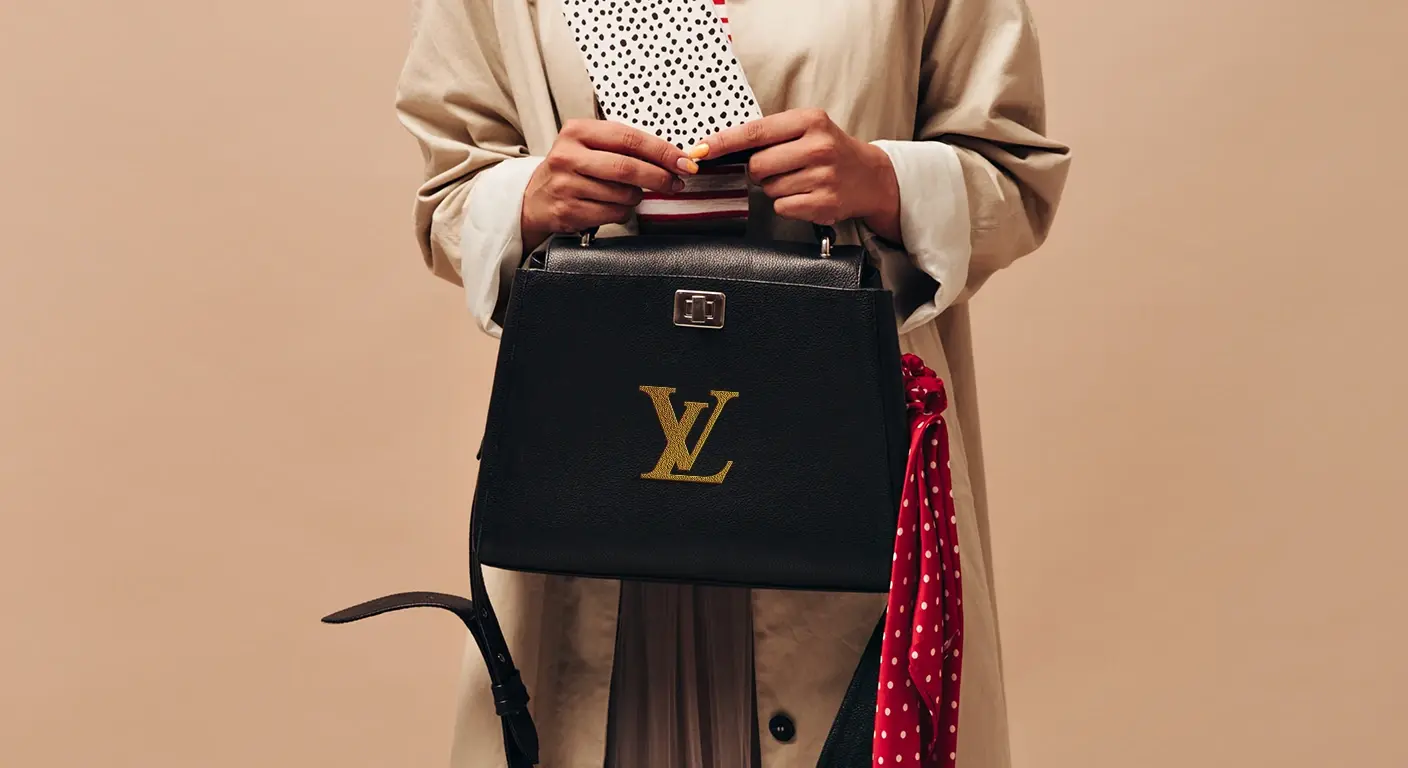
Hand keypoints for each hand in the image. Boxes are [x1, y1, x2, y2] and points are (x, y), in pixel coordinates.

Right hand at [521, 120, 694, 252]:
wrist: (534, 199)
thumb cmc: (570, 171)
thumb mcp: (589, 146)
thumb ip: (623, 147)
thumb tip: (671, 158)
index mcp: (577, 131)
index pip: (630, 138)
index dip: (662, 151)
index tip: (684, 161)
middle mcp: (568, 156)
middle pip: (627, 167)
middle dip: (659, 177)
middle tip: (675, 183)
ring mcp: (566, 184)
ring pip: (623, 194)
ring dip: (636, 198)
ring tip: (629, 194)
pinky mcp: (568, 210)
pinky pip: (613, 213)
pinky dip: (622, 212)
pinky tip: (612, 206)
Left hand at [692, 109, 901, 240]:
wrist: (870, 176)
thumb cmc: (830, 150)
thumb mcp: (807, 128)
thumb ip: (771, 133)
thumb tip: (721, 146)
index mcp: (810, 120)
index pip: (755, 131)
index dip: (723, 142)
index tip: (700, 149)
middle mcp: (818, 146)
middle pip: (757, 165)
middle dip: (761, 170)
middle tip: (782, 167)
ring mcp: (823, 176)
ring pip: (769, 188)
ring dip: (776, 188)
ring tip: (800, 180)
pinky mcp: (824, 202)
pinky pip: (782, 207)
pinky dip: (787, 204)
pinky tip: (805, 195)